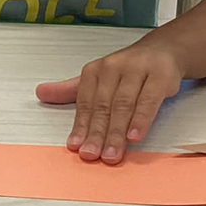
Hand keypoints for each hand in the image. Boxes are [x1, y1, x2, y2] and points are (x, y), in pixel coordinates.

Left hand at [35, 41, 183, 164]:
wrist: (165, 49)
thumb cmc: (129, 70)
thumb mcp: (98, 78)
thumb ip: (71, 90)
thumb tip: (40, 93)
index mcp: (96, 70)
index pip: (85, 101)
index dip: (80, 125)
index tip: (75, 147)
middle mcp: (114, 67)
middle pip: (103, 105)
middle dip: (96, 133)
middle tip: (91, 156)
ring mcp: (138, 70)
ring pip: (124, 105)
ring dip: (116, 133)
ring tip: (111, 154)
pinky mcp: (160, 76)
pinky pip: (149, 100)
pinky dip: (141, 119)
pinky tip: (135, 137)